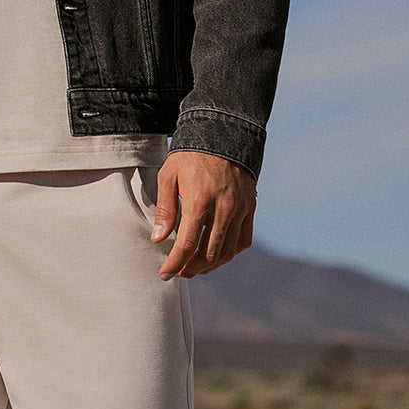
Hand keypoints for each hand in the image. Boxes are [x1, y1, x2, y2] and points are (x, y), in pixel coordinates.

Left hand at [152, 152, 255, 280]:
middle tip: (179, 272)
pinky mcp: (250, 208)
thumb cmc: (190, 156)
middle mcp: (223, 209)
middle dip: (191, 268)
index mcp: (199, 201)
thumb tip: (158, 238)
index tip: (164, 274)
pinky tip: (216, 255)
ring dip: (210, 265)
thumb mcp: (169, 176)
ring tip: (195, 268)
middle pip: (208, 254)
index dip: (174, 264)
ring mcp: (240, 210)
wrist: (222, 134)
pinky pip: (243, 240)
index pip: (186, 244)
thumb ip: (164, 209)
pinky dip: (229, 253)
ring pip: (227, 252)